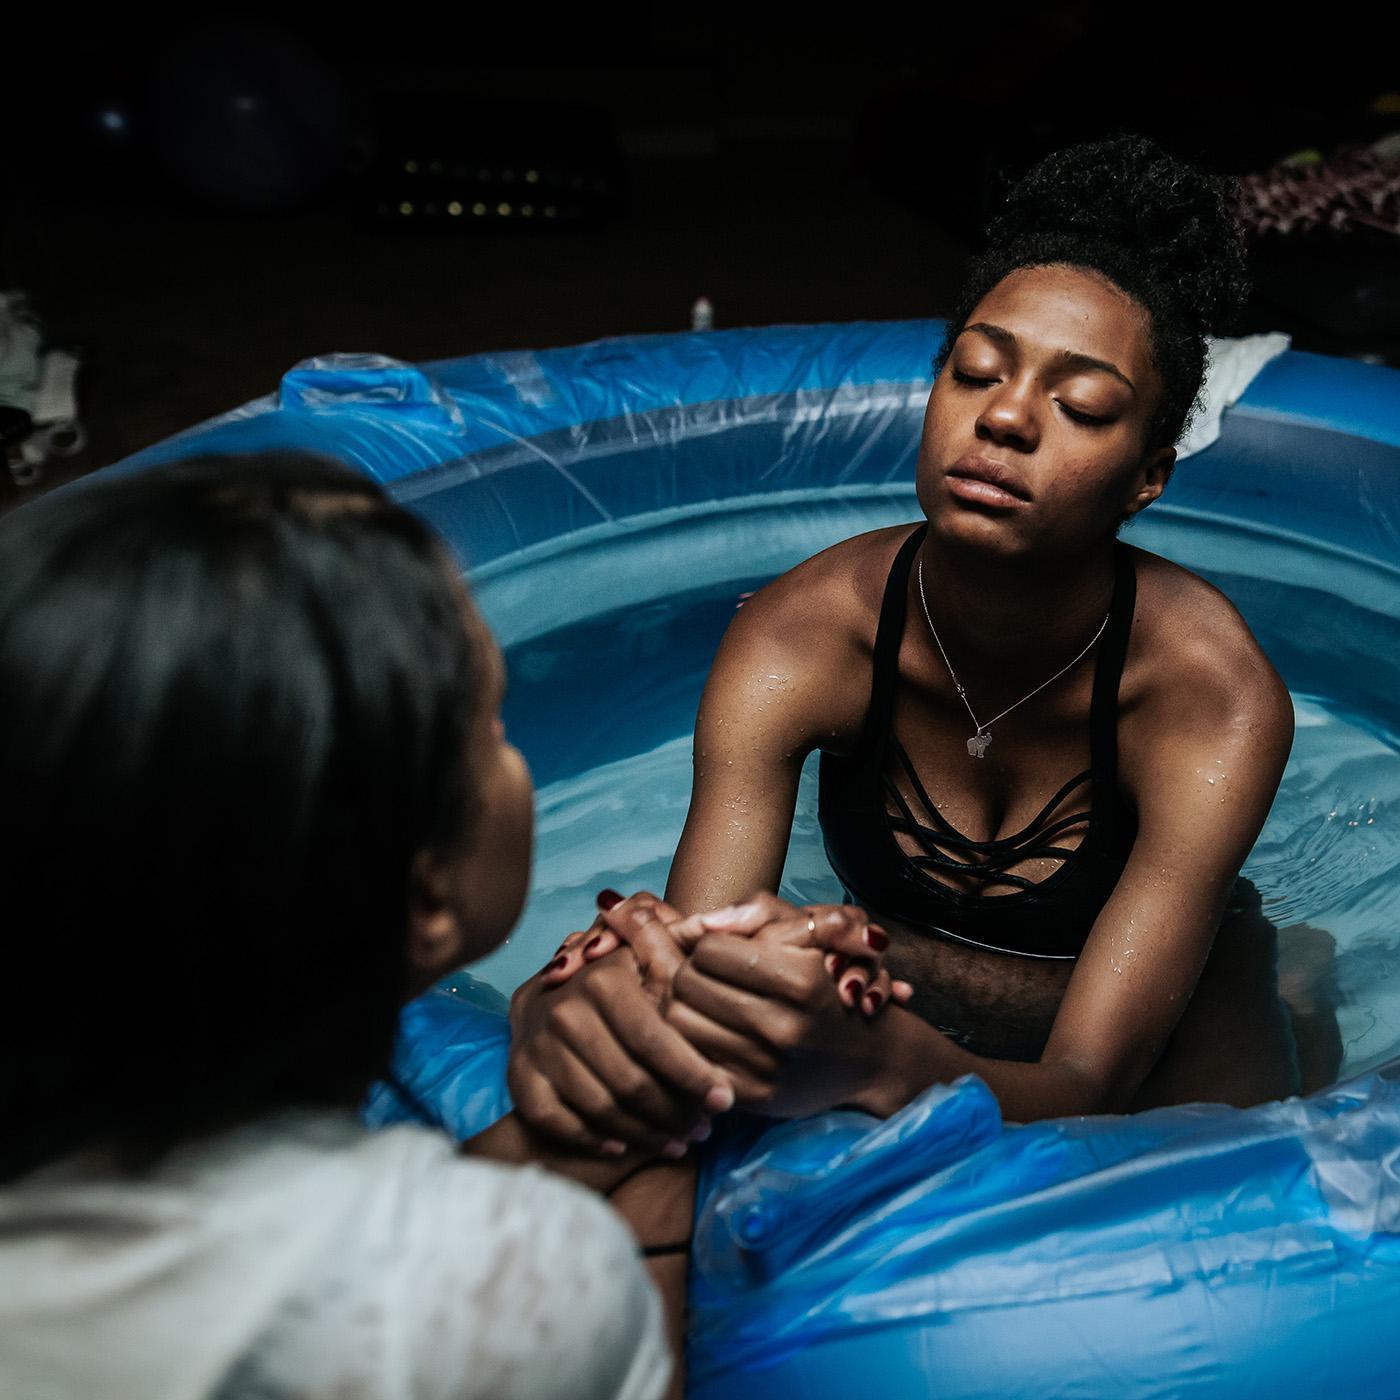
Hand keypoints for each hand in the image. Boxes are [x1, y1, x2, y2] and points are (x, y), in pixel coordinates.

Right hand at [507, 892, 734, 1156]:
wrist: (548, 1000)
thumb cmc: (618, 983)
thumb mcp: (647, 953)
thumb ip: (675, 940)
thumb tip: (712, 925)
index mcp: (603, 979)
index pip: (655, 1039)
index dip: (693, 1074)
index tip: (725, 1100)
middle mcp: (565, 1012)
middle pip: (630, 1081)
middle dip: (675, 1112)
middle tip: (704, 1128)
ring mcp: (538, 1046)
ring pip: (601, 1108)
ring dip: (646, 1134)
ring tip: (679, 1141)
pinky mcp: (520, 1078)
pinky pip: (560, 1123)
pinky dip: (595, 1140)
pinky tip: (624, 1146)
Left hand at [661, 893, 911, 1117]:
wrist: (866, 1058)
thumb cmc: (828, 985)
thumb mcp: (810, 935)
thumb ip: (759, 913)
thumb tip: (706, 923)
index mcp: (802, 979)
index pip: (710, 949)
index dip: (706, 944)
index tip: (716, 950)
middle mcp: (785, 1026)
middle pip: (687, 983)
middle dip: (687, 971)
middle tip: (699, 973)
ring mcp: (767, 1066)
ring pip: (680, 1023)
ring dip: (680, 1005)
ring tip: (697, 1000)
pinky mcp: (752, 1097)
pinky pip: (692, 1060)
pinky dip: (688, 1042)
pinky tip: (703, 1031)